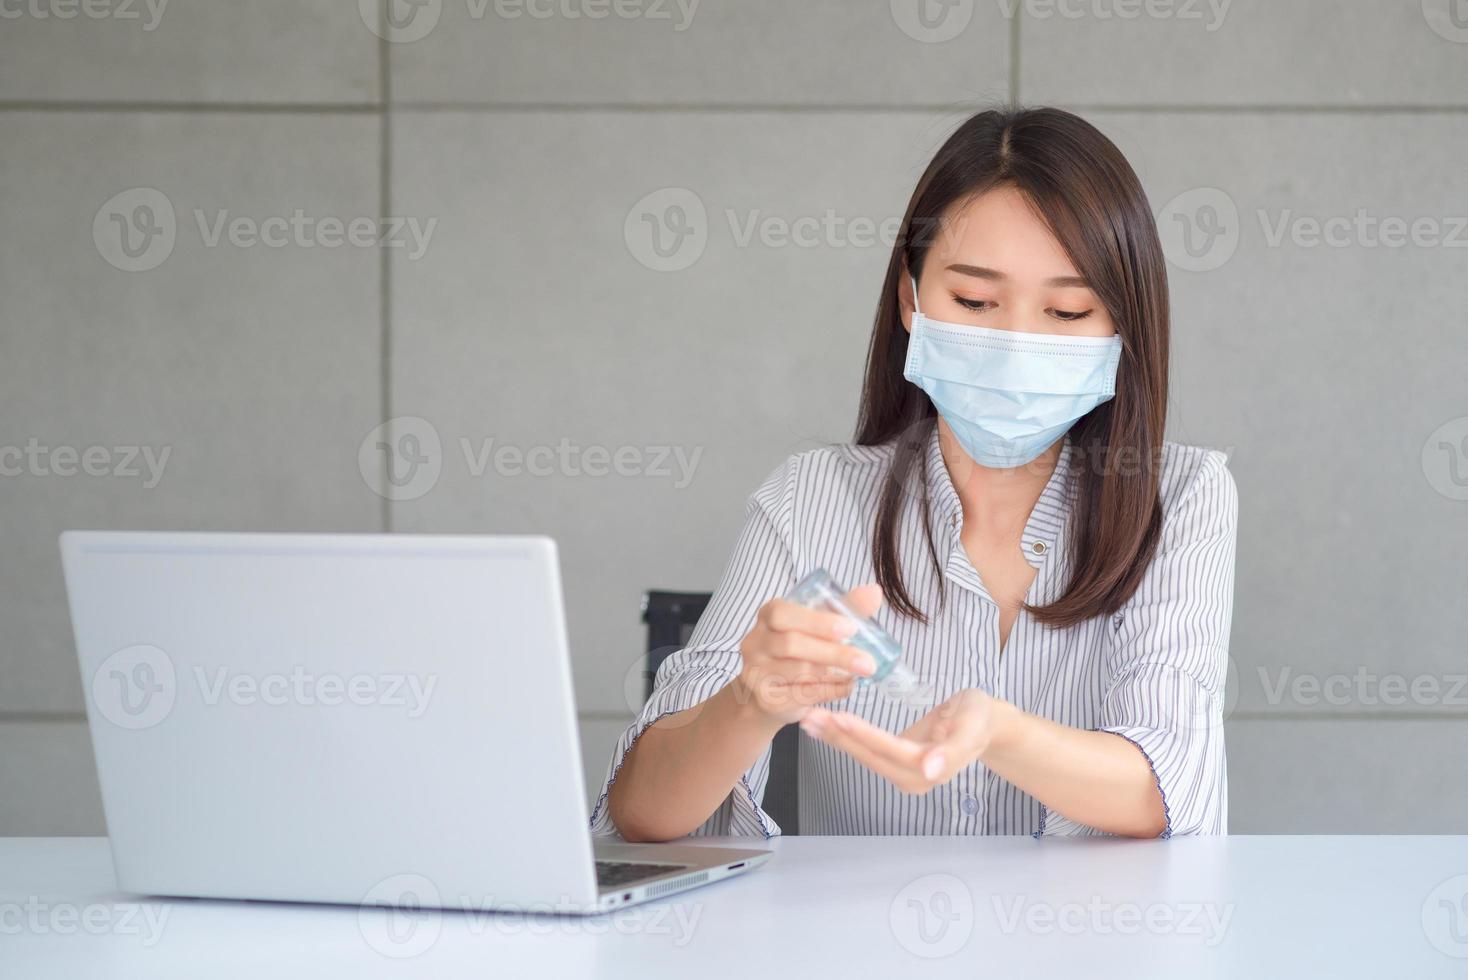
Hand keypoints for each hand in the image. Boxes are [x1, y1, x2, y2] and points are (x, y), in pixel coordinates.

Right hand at [730, 585, 885, 724]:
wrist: (767, 692)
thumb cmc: (798, 650)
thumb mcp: (817, 625)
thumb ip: (842, 609)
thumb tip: (874, 592)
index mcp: (768, 615)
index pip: (783, 613)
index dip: (816, 621)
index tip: (850, 628)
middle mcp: (756, 643)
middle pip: (792, 645)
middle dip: (834, 653)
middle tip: (867, 662)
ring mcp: (757, 673)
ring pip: (799, 672)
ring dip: (835, 673)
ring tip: (861, 672)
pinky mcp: (767, 699)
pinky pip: (802, 695)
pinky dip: (830, 691)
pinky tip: (846, 686)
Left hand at [799, 688, 1002, 792]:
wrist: (983, 722)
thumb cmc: (978, 718)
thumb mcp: (972, 727)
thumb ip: (952, 750)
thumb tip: (930, 772)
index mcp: (931, 769)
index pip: (890, 750)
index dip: (863, 735)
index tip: (839, 717)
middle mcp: (913, 778)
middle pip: (870, 756)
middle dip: (840, 736)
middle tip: (811, 716)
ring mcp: (902, 773)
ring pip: (863, 755)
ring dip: (836, 737)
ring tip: (810, 719)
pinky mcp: (894, 763)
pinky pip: (865, 750)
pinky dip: (843, 737)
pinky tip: (824, 725)